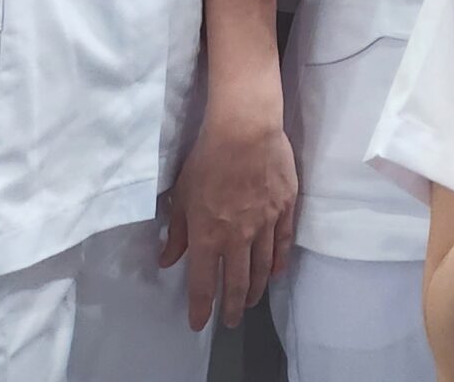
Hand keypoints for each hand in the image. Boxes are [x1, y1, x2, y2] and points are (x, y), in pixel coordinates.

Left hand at [161, 87, 296, 330]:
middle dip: (232, 306)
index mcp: (207, 236)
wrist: (245, 130)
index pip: (203, 283)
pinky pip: (284, 243)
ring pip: (262, 267)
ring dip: (256, 289)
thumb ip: (177, 232)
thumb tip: (168, 259)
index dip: (200, 307)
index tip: (199, 323)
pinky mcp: (286, 208)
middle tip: (231, 320)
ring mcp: (266, 224)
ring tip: (251, 301)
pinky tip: (276, 273)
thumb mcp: (182, 196)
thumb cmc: (207, 159)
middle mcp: (238, 237)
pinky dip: (279, 262)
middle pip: (237, 282)